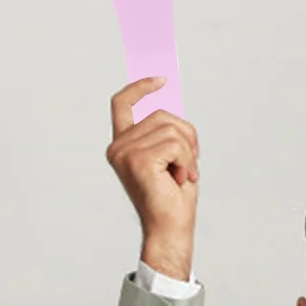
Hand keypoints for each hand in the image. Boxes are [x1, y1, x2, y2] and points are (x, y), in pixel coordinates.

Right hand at [105, 77, 199, 280]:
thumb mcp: (170, 155)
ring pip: (172, 128)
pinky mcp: (138, 160)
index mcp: (122, 145)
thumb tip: (171, 104)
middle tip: (185, 165)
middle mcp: (118, 147)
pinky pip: (176, 144)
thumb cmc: (172, 195)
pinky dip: (187, 161)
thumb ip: (166, 131)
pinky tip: (179, 179)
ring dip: (187, 152)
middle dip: (185, 136)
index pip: (122, 104)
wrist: (169, 226)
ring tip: (180, 175)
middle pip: (161, 115)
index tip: (161, 79)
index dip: (140, 87)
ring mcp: (125, 153)